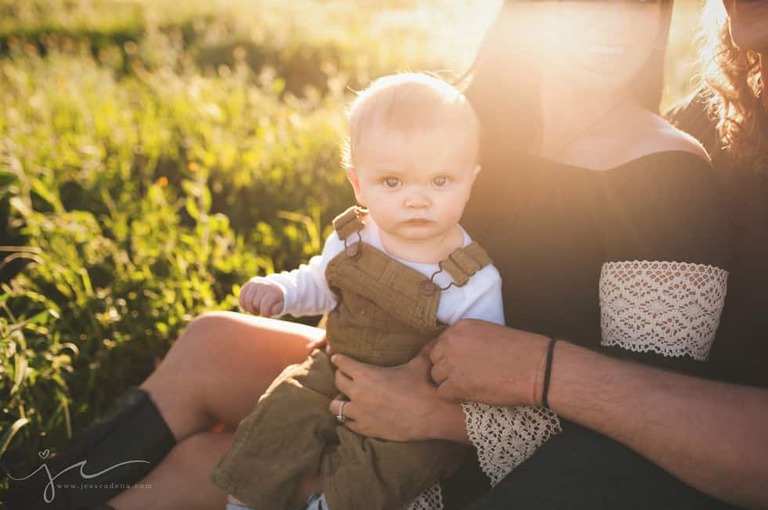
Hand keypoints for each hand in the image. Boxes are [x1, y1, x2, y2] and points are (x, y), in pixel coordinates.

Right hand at [239, 280, 283, 316]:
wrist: (276, 288)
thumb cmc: (278, 301)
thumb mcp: (282, 306)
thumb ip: (277, 309)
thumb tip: (271, 310)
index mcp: (274, 291)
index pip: (264, 307)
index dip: (265, 314)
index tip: (268, 314)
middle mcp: (264, 285)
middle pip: (255, 304)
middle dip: (257, 311)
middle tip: (261, 311)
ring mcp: (255, 283)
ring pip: (246, 301)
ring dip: (250, 309)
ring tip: (256, 310)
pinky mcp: (249, 284)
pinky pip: (242, 297)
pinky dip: (243, 304)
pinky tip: (248, 308)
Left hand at [328, 349, 467, 442]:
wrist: (432, 416)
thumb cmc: (424, 387)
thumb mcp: (419, 363)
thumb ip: (418, 349)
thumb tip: (430, 337)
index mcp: (366, 374)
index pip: (342, 363)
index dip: (339, 359)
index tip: (336, 358)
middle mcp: (358, 393)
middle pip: (337, 381)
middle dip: (340, 376)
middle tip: (345, 376)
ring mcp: (360, 413)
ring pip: (335, 406)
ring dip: (340, 401)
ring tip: (347, 399)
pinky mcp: (366, 429)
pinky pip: (347, 423)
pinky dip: (350, 419)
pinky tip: (356, 416)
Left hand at [429, 319, 549, 406]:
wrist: (538, 368)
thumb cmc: (522, 352)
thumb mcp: (490, 334)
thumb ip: (470, 340)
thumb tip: (458, 354)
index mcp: (462, 326)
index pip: (440, 342)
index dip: (449, 356)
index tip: (460, 365)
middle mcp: (453, 341)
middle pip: (435, 359)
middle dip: (446, 369)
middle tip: (464, 378)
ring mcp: (453, 362)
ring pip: (436, 376)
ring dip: (449, 383)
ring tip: (470, 387)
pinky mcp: (458, 384)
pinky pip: (443, 393)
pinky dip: (454, 397)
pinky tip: (470, 395)